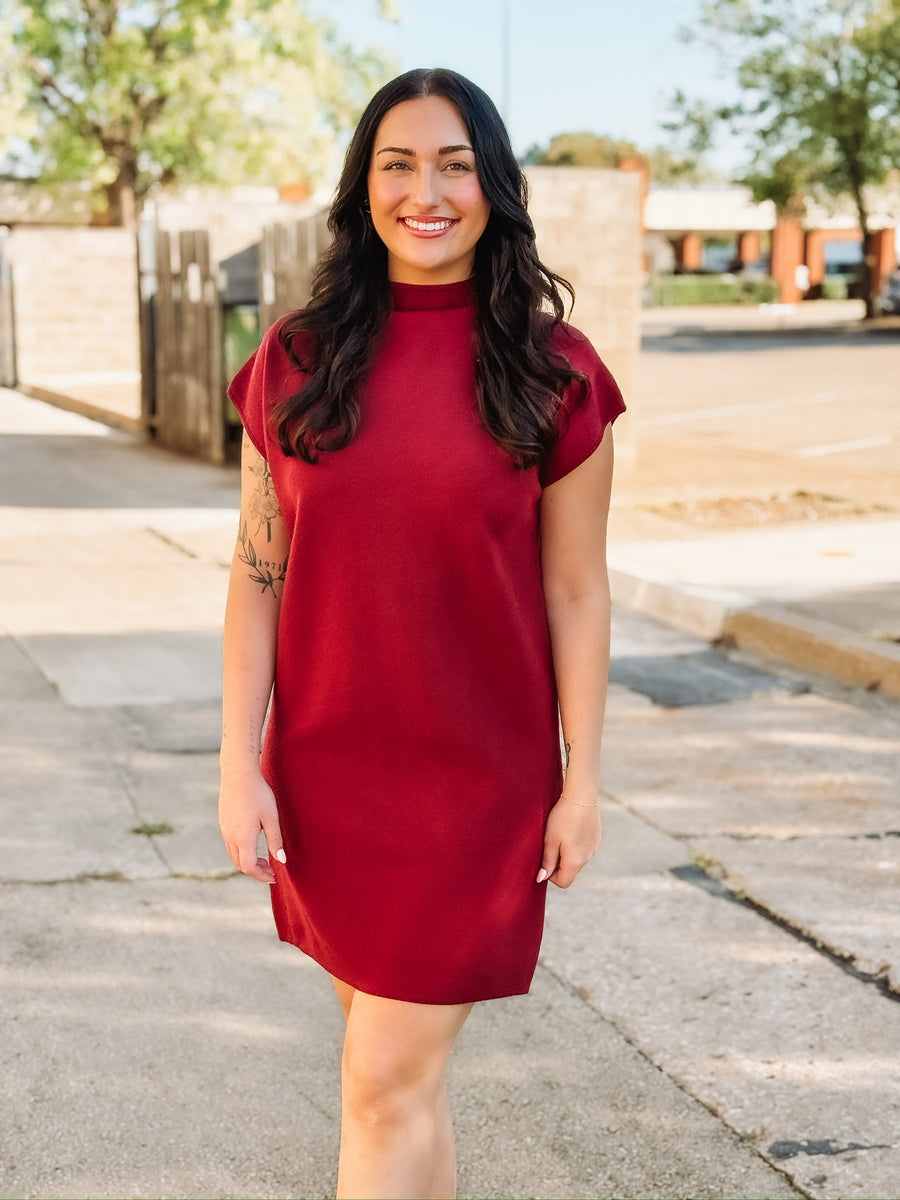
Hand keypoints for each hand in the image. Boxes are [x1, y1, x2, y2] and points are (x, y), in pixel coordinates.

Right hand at [219, 768, 284, 882]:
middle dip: (256, 870)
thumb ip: (275, 840)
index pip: (249, 867)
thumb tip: (281, 861)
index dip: (261, 875)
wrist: (238, 774)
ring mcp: (224, 829)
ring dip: (248, 861)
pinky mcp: (223, 822)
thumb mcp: (271, 818)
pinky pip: (230, 844)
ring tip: (264, 858)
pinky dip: (242, 851)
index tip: (273, 876)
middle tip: (271, 869)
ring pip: (234, 855)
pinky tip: (253, 843)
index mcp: (243, 838)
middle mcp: (230, 837)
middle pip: (240, 864)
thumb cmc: (258, 794)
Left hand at [536, 793, 601, 887]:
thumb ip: (547, 861)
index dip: (551, 876)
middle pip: (571, 871)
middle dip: (558, 863)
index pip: (563, 882)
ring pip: (577, 859)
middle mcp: (587, 858)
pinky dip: (575, 844)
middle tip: (550, 844)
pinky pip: (584, 848)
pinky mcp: (596, 838)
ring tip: (560, 834)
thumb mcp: (550, 840)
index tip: (544, 860)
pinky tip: (570, 828)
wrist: (582, 796)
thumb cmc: (562, 817)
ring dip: (567, 853)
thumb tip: (541, 879)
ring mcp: (594, 848)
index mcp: (575, 861)